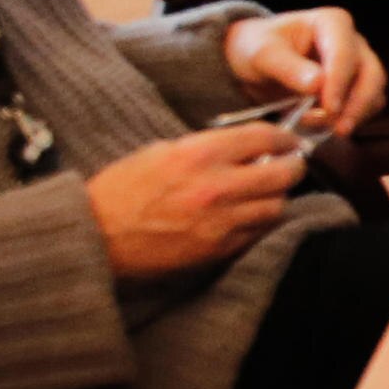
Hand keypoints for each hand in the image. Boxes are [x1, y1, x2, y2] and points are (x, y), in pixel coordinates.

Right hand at [87, 122, 305, 279]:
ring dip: (277, 198)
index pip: (263, 138)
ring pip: (276, 207)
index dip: (283, 139)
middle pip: (283, 174)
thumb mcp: (161, 152)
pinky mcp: (218, 250)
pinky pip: (258, 233)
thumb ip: (205, 148)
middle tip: (291, 165)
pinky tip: (251, 215)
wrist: (95, 235)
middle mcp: (216, 186)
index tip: (288, 141)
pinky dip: (260, 222)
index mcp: (198, 153)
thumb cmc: (121, 190)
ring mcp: (220, 221)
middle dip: (292, 167)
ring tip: (268, 192)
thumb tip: (243, 149)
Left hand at [219, 7, 383, 138]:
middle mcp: (353, 42)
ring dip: (353, 115)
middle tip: (338, 129)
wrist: (256, 64)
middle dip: (357, 104)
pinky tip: (326, 128)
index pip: (344, 53)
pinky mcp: (357, 88)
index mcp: (332, 23)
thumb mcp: (262, 55)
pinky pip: (366, 108)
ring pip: (374, 94)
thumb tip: (318, 84)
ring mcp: (359, 65)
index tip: (329, 109)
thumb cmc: (257, 49)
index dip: (339, 83)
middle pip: (371, 75)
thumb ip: (288, 68)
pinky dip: (350, 120)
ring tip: (322, 128)